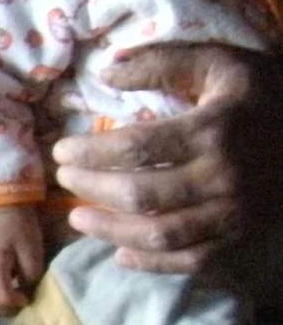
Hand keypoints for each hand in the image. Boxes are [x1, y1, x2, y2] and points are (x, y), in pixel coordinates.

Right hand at [0, 205, 46, 315]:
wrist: (5, 215)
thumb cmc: (22, 231)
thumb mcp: (33, 251)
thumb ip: (29, 275)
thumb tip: (25, 295)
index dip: (12, 300)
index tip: (26, 299)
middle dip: (5, 308)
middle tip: (22, 306)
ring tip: (16, 304)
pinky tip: (10, 297)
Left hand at [52, 43, 282, 275]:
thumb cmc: (266, 96)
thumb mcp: (222, 64)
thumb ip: (165, 62)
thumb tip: (106, 72)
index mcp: (215, 131)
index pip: (136, 148)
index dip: (90, 152)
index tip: (62, 151)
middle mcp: (225, 177)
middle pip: (140, 194)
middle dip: (92, 189)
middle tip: (66, 181)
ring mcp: (237, 214)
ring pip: (160, 234)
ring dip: (111, 230)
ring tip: (79, 218)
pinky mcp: (245, 239)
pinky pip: (192, 261)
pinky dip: (153, 263)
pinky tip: (122, 253)